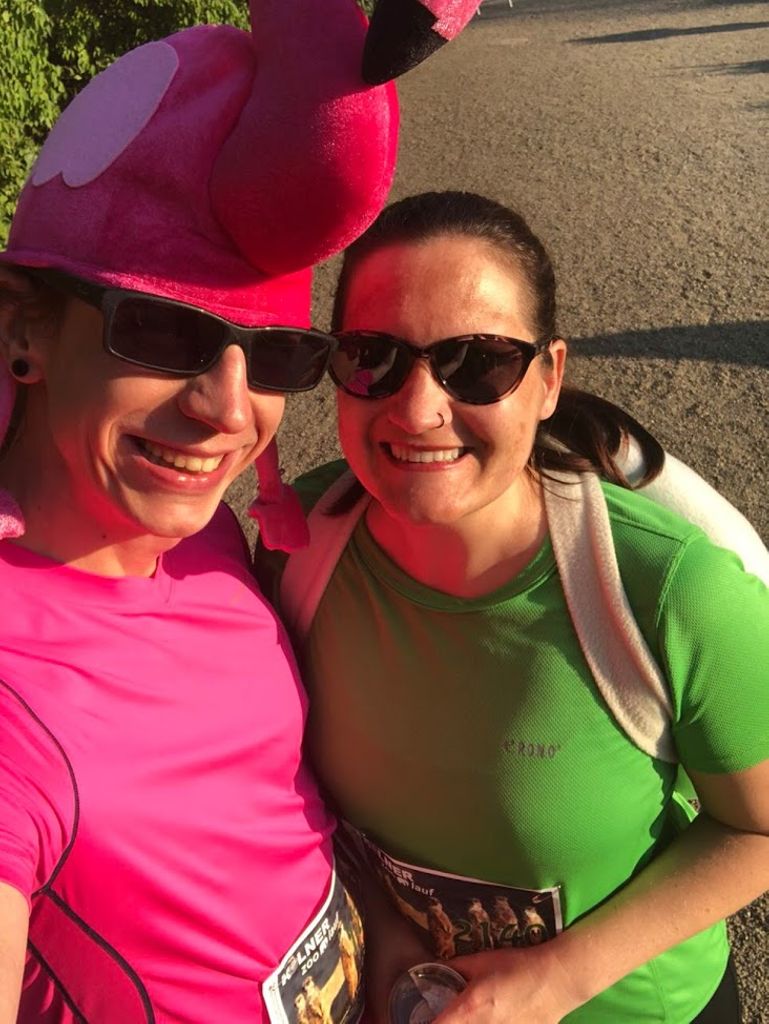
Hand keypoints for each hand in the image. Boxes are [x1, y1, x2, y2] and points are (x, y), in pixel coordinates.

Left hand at [435, 945, 580, 1023]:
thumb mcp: (482, 960)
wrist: (556, 979)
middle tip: (447, 1014)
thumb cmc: (517, 966)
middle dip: (447, 1022)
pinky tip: (494, 1018)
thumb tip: (436, 967)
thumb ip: (456, 966)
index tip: (421, 1018)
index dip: (424, 1023)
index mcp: (469, 1009)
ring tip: (473, 1016)